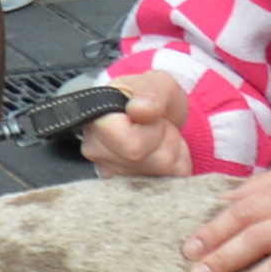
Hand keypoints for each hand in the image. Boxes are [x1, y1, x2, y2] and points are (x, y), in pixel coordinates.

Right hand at [77, 70, 191, 177]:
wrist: (151, 112)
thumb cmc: (149, 96)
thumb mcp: (157, 82)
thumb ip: (151, 92)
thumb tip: (140, 110)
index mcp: (97, 122)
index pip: (133, 145)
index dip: (153, 131)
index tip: (149, 116)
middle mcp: (96, 152)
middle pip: (153, 162)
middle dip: (167, 140)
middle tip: (157, 125)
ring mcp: (111, 174)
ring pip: (162, 174)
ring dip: (172, 152)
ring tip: (159, 137)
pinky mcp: (127, 189)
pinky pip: (168, 185)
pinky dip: (173, 168)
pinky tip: (160, 152)